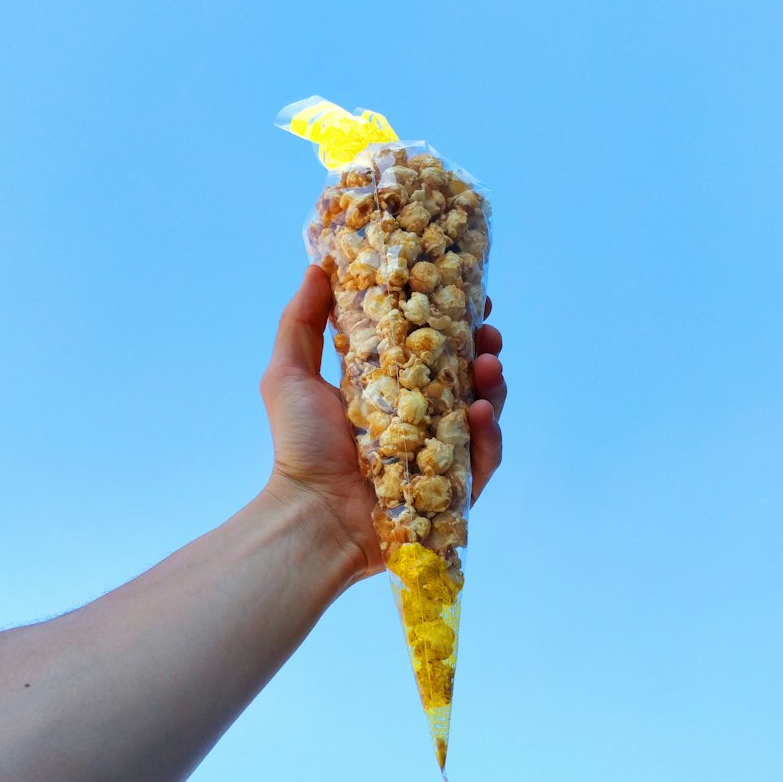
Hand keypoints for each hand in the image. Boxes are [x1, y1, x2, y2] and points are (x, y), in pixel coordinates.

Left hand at [260, 266, 505, 579]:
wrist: (310, 514)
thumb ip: (300, 321)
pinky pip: (483, 459)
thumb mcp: (289, 374)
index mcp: (390, 389)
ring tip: (489, 362)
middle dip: (484, 349)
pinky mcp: (452, 490)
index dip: (454, 321)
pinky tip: (480, 411)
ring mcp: (440, 453)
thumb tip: (316, 267)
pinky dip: (488, 434)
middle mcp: (420, 418)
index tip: (469, 294)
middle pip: (468, 376)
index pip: (432, 348)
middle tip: (489, 329)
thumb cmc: (297, 447)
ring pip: (483, 412)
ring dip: (493, 384)